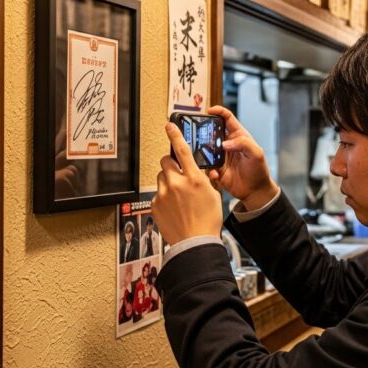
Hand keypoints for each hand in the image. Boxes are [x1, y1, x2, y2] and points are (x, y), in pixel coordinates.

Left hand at [152, 123, 222, 243]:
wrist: (195, 242)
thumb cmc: (208, 220)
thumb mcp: (212, 194)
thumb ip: (201, 180)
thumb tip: (194, 174)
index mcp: (194, 178)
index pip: (182, 150)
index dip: (174, 134)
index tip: (169, 125)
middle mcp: (176, 183)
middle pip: (166, 162)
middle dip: (171, 165)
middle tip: (178, 175)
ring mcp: (163, 194)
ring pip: (161, 178)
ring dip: (168, 182)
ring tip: (178, 197)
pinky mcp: (155, 204)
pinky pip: (157, 194)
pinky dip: (164, 198)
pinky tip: (174, 209)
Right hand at [207, 105, 278, 210]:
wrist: (256, 191)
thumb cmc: (259, 170)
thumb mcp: (256, 153)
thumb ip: (243, 143)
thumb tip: (224, 143)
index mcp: (238, 136)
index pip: (227, 118)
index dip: (218, 111)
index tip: (209, 110)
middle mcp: (227, 144)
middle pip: (212, 132)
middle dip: (204, 130)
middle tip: (197, 132)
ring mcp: (221, 157)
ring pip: (206, 149)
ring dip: (202, 150)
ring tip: (200, 153)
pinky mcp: (217, 169)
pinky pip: (207, 167)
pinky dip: (208, 170)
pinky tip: (215, 174)